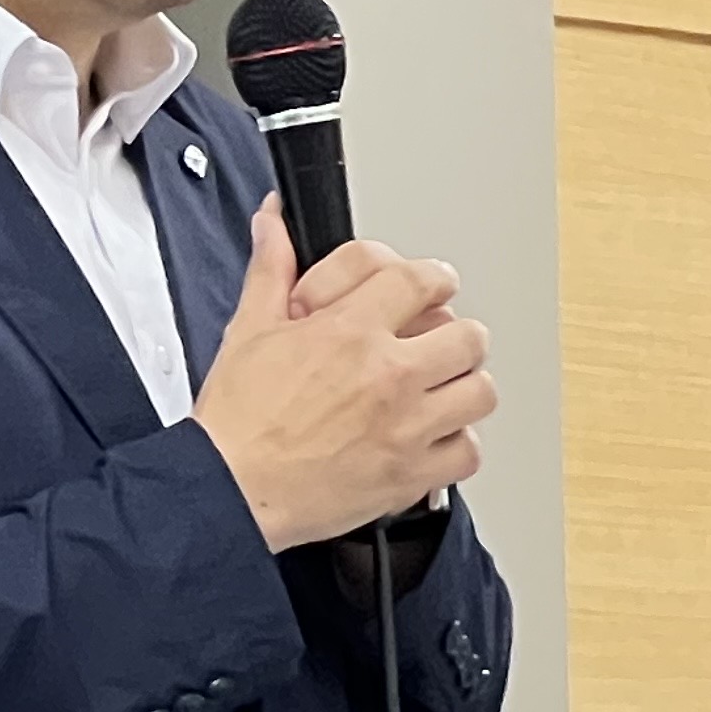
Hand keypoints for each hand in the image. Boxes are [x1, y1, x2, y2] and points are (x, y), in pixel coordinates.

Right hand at [189, 196, 496, 553]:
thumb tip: (272, 223)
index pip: (421, 280)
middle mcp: (390, 375)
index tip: (428, 288)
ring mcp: (409, 426)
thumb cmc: (237, 419)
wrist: (229, 487)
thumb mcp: (248, 329)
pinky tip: (427, 438)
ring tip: (435, 391)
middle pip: (468, 335)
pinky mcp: (414, 473)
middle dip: (450, 335)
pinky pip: (469, 451)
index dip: (431, 278)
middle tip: (429, 344)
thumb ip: (271, 269)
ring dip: (461, 387)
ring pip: (481, 391)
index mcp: (350, 332)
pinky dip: (455, 444)